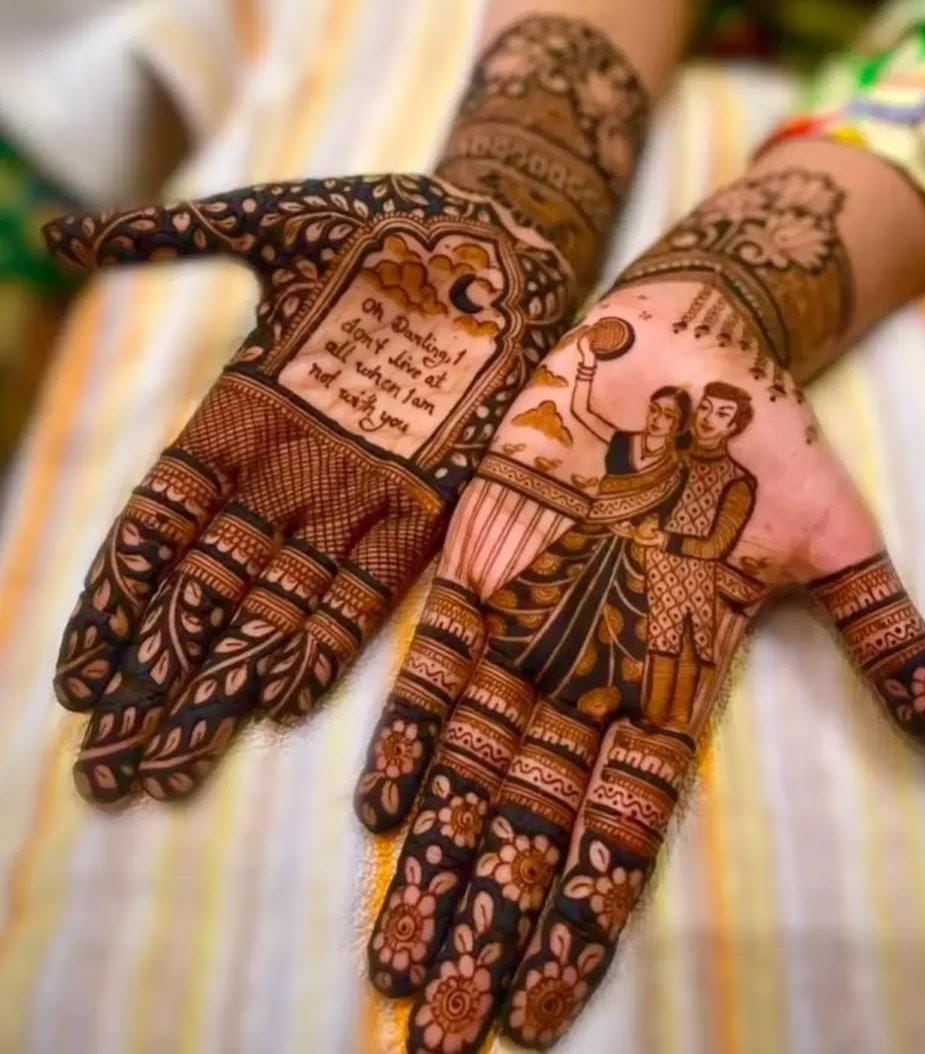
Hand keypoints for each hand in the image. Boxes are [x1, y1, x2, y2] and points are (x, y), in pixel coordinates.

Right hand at [45, 174, 573, 803]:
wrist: (499, 229)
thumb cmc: (381, 225)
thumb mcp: (265, 225)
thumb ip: (167, 241)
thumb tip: (54, 238)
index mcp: (241, 416)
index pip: (161, 532)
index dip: (119, 608)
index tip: (76, 682)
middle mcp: (293, 469)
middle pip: (210, 594)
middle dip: (159, 682)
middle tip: (108, 772)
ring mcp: (359, 488)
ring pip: (277, 604)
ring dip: (228, 685)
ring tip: (175, 766)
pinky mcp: (433, 496)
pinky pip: (369, 579)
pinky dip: (326, 636)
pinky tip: (281, 702)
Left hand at [356, 285, 924, 1052]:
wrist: (690, 348)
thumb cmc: (765, 445)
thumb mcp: (837, 545)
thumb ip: (884, 638)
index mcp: (670, 685)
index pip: (618, 829)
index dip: (578, 917)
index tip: (539, 1004)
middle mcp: (588, 673)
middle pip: (529, 821)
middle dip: (486, 919)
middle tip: (440, 1026)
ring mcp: (528, 623)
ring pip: (470, 761)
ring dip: (435, 853)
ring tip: (399, 955)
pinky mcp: (478, 563)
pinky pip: (434, 661)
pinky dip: (408, 727)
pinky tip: (382, 808)